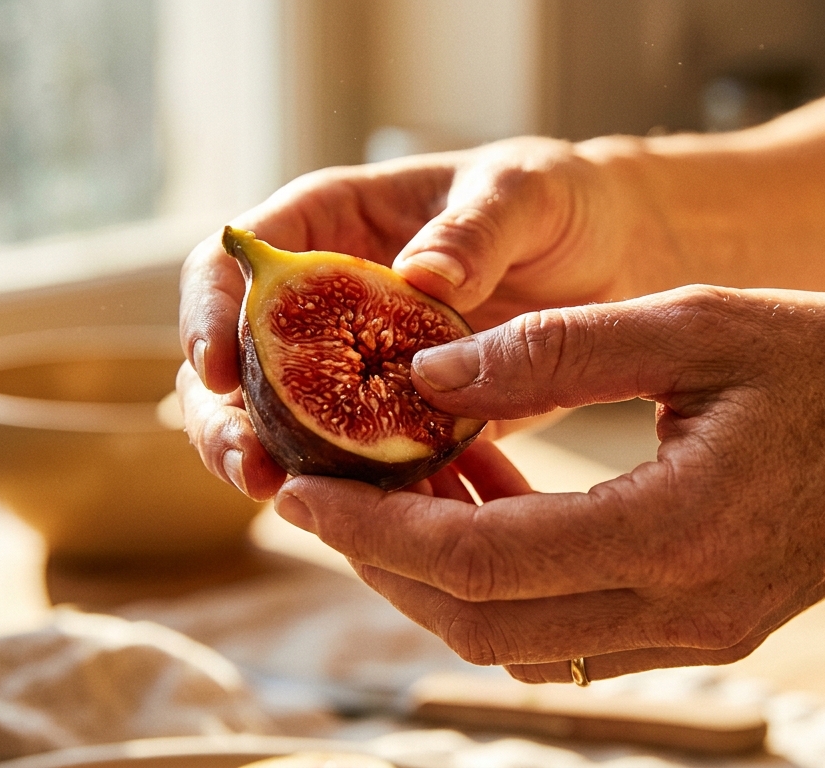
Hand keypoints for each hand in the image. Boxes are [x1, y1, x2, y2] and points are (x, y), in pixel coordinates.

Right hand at [178, 137, 677, 498]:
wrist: (614, 259)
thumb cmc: (558, 202)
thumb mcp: (525, 194)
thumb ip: (475, 230)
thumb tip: (418, 276)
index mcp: (332, 223)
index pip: (235, 262)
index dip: (211, 312)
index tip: (214, 367)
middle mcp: (326, 299)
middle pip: (237, 360)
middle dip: (223, 417)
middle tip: (250, 470)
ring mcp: (356, 366)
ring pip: (280, 424)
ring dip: (274, 467)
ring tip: (292, 507)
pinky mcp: (397, 421)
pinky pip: (357, 463)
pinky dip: (359, 494)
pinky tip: (383, 525)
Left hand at [270, 286, 824, 681]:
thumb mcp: (695, 324)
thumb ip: (553, 350)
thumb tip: (427, 376)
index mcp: (681, 531)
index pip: (480, 560)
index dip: (373, 530)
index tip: (299, 490)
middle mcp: (686, 610)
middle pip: (480, 626)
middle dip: (382, 565)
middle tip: (322, 496)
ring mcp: (698, 637)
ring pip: (516, 646)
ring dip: (434, 584)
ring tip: (389, 499)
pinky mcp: (705, 633)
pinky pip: (567, 639)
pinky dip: (499, 591)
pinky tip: (479, 517)